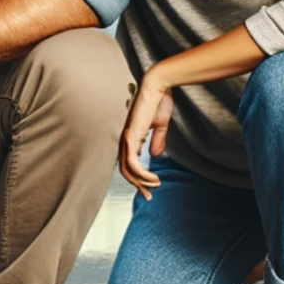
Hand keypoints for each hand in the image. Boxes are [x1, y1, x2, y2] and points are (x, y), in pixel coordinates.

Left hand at [120, 68, 173, 199]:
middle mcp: (124, 139)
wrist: (159, 87)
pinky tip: (153, 179)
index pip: (128, 163)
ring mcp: (126, 138)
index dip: (138, 178)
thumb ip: (156, 140)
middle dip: (137, 186)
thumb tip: (154, 156)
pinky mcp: (131, 136)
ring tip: (155, 186)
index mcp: (130, 137)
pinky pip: (133, 163)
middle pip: (125, 170)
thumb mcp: (159, 126)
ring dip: (141, 182)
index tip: (149, 188)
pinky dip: (142, 174)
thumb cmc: (159, 102)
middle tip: (149, 196)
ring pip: (127, 170)